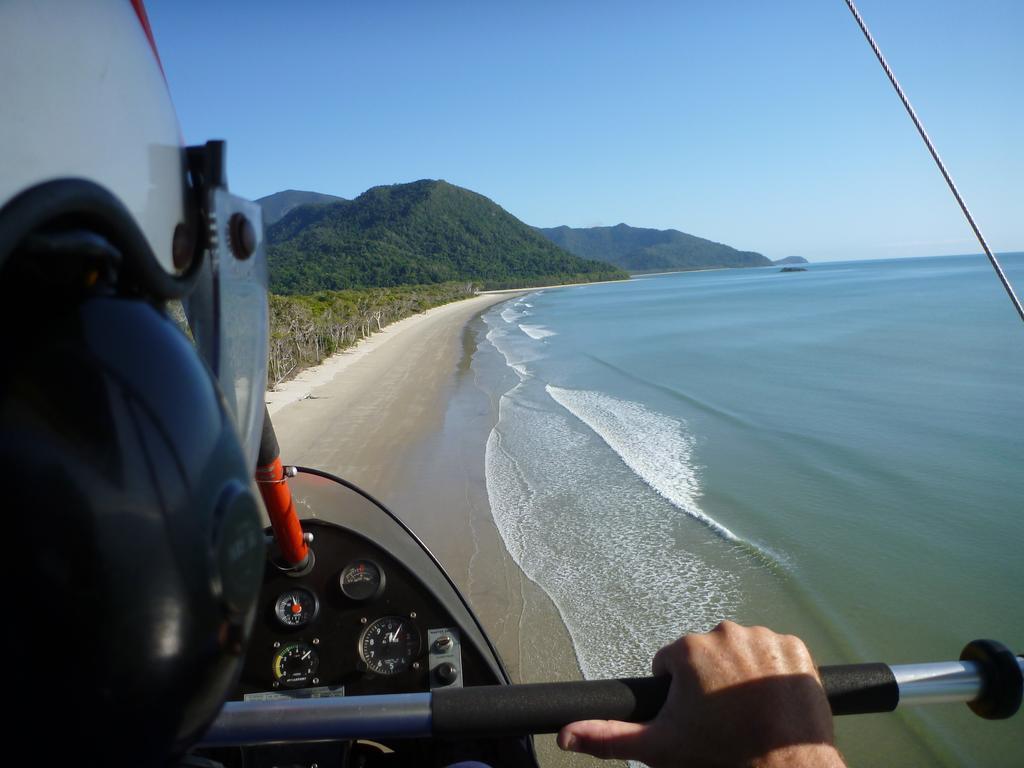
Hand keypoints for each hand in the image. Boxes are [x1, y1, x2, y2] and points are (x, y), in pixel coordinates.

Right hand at [557, 621, 845, 766]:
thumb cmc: (720, 756)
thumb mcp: (660, 748)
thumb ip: (609, 737)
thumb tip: (565, 736)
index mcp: (688, 649)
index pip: (673, 665)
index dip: (680, 694)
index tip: (696, 717)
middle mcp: (725, 631)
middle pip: (708, 655)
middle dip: (711, 681)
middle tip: (723, 718)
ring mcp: (763, 637)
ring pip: (742, 652)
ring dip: (742, 675)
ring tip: (750, 711)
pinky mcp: (795, 647)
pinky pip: (776, 654)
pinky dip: (774, 673)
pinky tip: (774, 702)